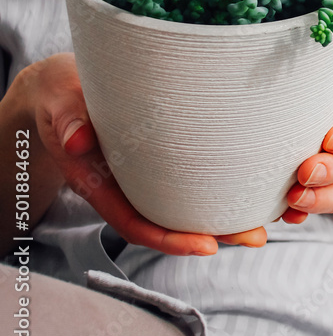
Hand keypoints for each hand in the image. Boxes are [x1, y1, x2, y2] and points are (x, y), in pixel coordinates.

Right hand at [16, 54, 265, 254]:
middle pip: (173, 223)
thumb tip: (77, 140)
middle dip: (215, 235)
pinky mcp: (162, 159)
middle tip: (257, 237)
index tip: (207, 246)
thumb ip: (66, 121)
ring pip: (187, 206)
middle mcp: (128, 187)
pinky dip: (221, 188)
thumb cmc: (62, 95)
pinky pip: (192, 181)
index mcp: (101, 184)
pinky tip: (254, 187)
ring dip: (226, 217)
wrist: (62, 89)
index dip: (171, 240)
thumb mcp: (59, 104)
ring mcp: (146, 176)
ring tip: (269, 220)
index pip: (137, 223)